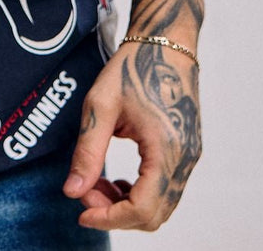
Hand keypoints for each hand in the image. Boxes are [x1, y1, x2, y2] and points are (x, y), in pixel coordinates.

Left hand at [63, 42, 201, 231]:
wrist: (166, 43)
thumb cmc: (133, 67)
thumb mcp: (100, 106)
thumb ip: (87, 152)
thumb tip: (72, 192)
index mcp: (166, 149)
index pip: (142, 209)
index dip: (109, 218)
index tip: (81, 212)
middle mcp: (185, 160)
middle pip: (153, 215)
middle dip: (115, 213)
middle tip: (85, 191)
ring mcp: (190, 158)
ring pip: (160, 206)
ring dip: (126, 205)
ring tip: (96, 184)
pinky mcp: (187, 154)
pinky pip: (165, 190)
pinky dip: (140, 194)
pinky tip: (117, 180)